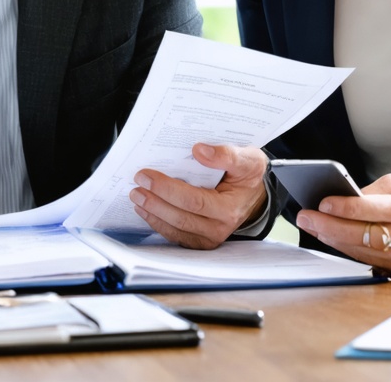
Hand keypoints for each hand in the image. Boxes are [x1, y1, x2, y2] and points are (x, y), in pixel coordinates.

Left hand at [130, 144, 268, 248]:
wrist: (254, 195)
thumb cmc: (248, 176)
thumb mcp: (249, 160)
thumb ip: (227, 154)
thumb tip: (199, 150)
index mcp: (229, 208)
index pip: (194, 201)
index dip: (167, 189)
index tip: (147, 175)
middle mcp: (219, 228)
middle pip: (181, 217)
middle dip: (155, 201)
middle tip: (136, 185)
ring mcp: (209, 238)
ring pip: (175, 229)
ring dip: (152, 213)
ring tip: (136, 196)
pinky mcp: (200, 241)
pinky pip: (176, 236)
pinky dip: (158, 223)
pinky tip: (146, 210)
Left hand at [294, 174, 390, 275]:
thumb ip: (372, 190)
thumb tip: (343, 197)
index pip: (364, 209)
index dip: (339, 207)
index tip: (320, 202)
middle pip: (355, 233)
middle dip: (325, 225)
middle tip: (305, 217)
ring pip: (356, 250)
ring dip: (329, 238)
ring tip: (312, 226)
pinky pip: (364, 260)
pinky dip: (345, 249)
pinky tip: (330, 238)